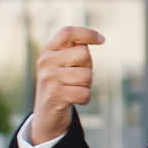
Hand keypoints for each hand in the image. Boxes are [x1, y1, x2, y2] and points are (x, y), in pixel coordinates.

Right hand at [32, 26, 104, 144]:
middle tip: (77, 78)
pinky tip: (74, 99)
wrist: (47, 114)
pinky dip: (84, 98)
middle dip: (88, 67)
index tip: (102, 40)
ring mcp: (49, 78)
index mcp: (48, 50)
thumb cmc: (62, 84)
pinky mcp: (54, 94)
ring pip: (86, 75)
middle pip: (84, 54)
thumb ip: (75, 49)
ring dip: (86, 85)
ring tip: (73, 89)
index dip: (87, 33)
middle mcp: (45, 61)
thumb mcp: (63, 64)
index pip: (67, 32)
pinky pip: (84, 93)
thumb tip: (99, 38)